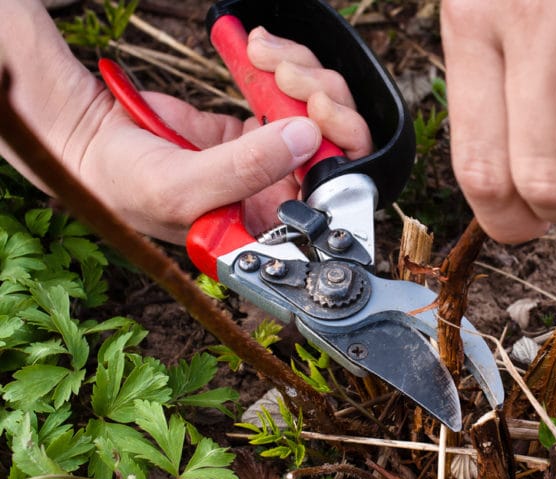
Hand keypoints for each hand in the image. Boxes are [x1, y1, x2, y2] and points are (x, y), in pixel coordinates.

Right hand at [78, 27, 370, 243]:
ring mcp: (268, 157)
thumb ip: (246, 168)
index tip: (320, 113)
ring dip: (301, 75)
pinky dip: (282, 66)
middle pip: (335, 146)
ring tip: (264, 55)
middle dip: (323, 100)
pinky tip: (259, 50)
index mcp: (269, 226)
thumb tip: (306, 137)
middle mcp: (276, 194)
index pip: (333, 195)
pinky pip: (288, 93)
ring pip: (316, 114)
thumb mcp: (183, 188)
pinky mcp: (255, 126)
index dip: (340, 152)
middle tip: (290, 74)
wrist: (89, 141)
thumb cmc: (126, 186)